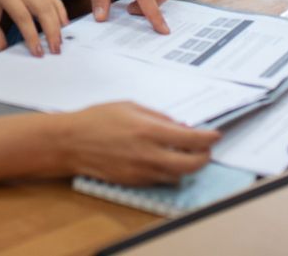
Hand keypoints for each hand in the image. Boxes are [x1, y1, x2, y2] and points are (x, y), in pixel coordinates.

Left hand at [0, 0, 68, 54]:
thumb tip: (4, 54)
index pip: (22, 16)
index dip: (32, 35)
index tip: (37, 52)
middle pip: (41, 7)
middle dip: (51, 29)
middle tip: (55, 48)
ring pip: (49, 0)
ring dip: (58, 20)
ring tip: (60, 39)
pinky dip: (59, 8)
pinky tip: (62, 22)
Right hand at [56, 103, 216, 184]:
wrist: (72, 143)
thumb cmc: (98, 119)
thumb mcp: (130, 107)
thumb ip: (158, 117)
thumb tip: (179, 127)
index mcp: (149, 131)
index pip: (192, 140)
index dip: (209, 138)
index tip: (216, 135)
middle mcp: (149, 155)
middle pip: (191, 165)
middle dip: (204, 157)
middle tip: (206, 149)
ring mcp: (142, 171)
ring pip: (178, 175)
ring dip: (187, 166)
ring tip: (186, 153)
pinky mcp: (135, 182)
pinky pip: (161, 179)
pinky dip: (168, 171)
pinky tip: (163, 159)